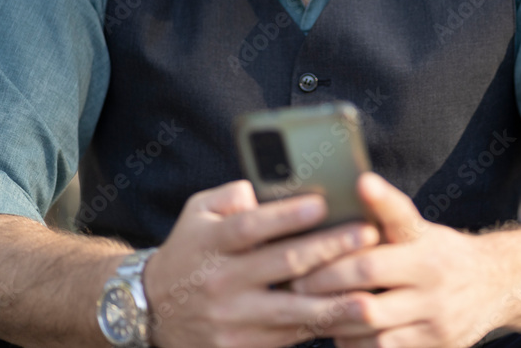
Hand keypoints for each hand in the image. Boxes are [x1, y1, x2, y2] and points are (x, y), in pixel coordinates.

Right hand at [143, 180, 380, 347]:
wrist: (152, 310)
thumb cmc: (189, 250)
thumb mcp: (196, 213)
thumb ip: (229, 196)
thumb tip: (261, 188)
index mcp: (211, 243)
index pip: (251, 227)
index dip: (286, 216)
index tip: (322, 203)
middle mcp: (221, 282)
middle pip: (281, 265)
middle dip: (329, 249)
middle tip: (367, 235)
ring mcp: (231, 319)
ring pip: (291, 311)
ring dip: (334, 302)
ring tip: (369, 292)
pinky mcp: (239, 347)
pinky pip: (288, 338)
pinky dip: (320, 327)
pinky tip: (349, 316)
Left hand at [289, 172, 506, 347]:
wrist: (497, 285)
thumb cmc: (439, 252)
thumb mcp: (418, 228)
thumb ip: (385, 211)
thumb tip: (357, 182)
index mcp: (426, 239)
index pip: (395, 217)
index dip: (371, 205)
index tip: (331, 215)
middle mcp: (434, 274)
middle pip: (369, 275)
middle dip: (325, 280)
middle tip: (296, 282)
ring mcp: (438, 314)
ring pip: (371, 321)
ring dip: (334, 317)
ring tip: (308, 310)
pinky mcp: (438, 345)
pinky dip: (355, 342)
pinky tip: (338, 333)